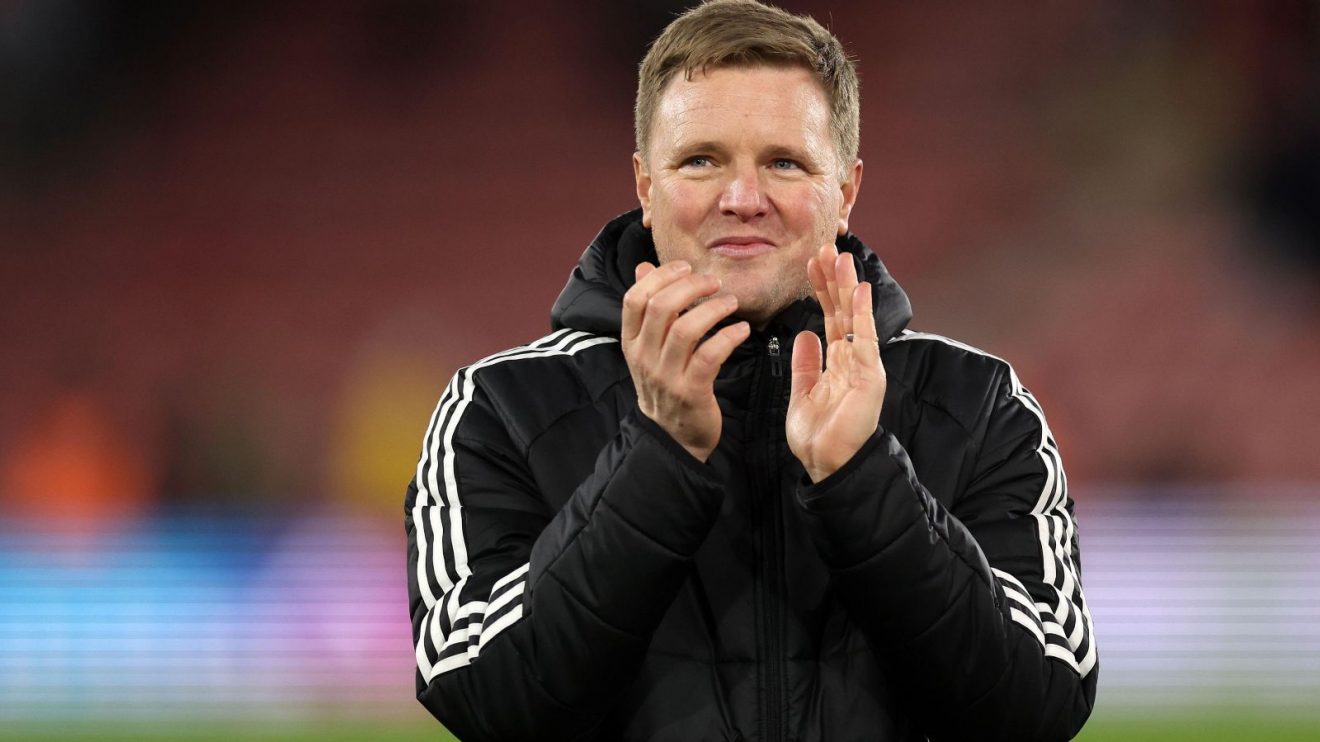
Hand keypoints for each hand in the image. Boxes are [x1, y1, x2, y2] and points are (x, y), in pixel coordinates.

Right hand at [622, 260, 750, 461]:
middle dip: (691, 286)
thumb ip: (648, 307)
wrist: (673, 436)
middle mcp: (644, 358)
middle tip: (714, 282)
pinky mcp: (690, 392)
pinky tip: (742, 329)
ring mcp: (666, 376)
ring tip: (731, 302)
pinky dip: (728, 337)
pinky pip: (710, 356)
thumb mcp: (648, 347)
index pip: (635, 299)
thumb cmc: (666, 383)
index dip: (660, 276)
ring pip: (685, 329)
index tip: (686, 267)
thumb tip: (644, 267)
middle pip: (661, 308)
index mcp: (631, 342)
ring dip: (713, 309)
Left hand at [787, 243, 886, 481]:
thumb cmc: (819, 436)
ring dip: (847, 286)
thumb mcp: (803, 392)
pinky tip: (858, 288)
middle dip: (833, 279)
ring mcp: (865, 366)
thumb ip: (805, 363)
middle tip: (824, 247)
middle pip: (843, 311)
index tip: (812, 263)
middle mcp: (854, 359)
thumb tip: (804, 333)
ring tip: (839, 256)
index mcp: (838, 362)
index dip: (822, 290)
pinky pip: (865, 339)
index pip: (830, 317)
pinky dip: (863, 313)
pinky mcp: (870, 377)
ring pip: (855, 318)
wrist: (828, 466)